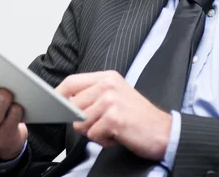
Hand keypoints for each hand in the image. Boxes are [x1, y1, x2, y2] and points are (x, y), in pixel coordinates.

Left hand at [55, 70, 170, 160]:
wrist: (165, 132)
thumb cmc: (138, 118)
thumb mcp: (116, 97)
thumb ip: (93, 95)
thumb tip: (66, 103)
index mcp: (108, 77)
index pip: (72, 81)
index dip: (59, 94)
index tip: (53, 104)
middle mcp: (109, 85)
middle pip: (73, 104)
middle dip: (82, 121)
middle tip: (102, 125)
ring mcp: (111, 100)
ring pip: (80, 122)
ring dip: (93, 132)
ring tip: (112, 129)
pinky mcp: (114, 118)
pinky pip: (92, 135)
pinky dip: (103, 141)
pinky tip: (118, 136)